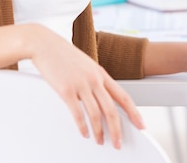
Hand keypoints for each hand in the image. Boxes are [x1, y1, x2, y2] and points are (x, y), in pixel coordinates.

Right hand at [30, 25, 144, 146]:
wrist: (45, 44)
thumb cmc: (63, 54)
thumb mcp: (85, 65)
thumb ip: (95, 80)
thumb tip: (102, 97)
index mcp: (101, 73)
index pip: (123, 96)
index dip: (134, 112)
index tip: (140, 124)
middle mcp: (94, 79)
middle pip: (111, 110)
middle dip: (117, 130)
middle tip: (117, 143)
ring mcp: (81, 84)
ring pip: (96, 115)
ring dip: (99, 132)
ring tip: (99, 140)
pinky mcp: (66, 90)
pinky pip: (78, 114)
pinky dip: (83, 127)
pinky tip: (84, 132)